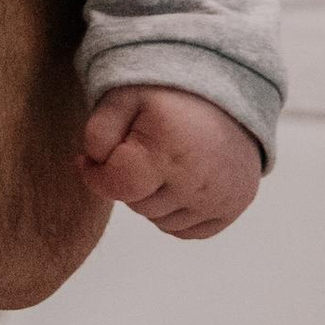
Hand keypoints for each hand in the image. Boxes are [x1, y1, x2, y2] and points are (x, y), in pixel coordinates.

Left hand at [82, 84, 261, 240]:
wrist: (227, 93)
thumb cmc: (167, 96)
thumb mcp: (123, 97)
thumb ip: (99, 131)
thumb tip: (94, 165)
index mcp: (168, 150)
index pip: (116, 186)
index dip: (95, 175)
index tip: (92, 160)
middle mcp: (198, 180)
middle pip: (137, 205)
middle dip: (128, 181)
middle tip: (139, 151)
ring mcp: (220, 198)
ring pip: (160, 221)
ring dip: (152, 199)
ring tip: (161, 163)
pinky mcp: (233, 208)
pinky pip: (187, 231)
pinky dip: (175, 214)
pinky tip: (178, 183)